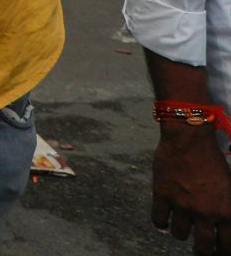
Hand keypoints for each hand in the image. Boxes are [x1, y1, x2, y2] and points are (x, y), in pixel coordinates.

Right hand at [154, 123, 230, 250]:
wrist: (189, 138)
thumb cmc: (213, 160)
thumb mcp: (230, 187)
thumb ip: (227, 209)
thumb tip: (223, 223)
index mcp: (227, 211)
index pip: (227, 246)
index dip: (222, 252)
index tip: (219, 250)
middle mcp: (205, 212)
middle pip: (203, 247)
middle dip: (202, 250)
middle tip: (201, 247)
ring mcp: (182, 205)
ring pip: (179, 234)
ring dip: (181, 232)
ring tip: (182, 226)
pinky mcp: (162, 195)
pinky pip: (158, 221)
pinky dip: (161, 222)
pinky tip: (165, 218)